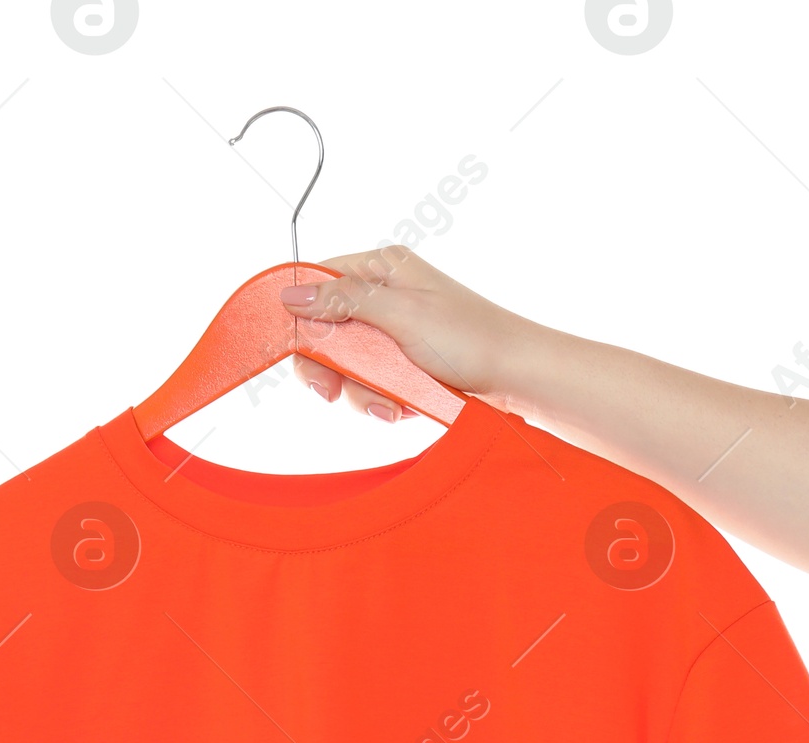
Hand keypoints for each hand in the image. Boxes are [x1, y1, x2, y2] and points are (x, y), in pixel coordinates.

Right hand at [277, 246, 539, 421]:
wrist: (517, 376)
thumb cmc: (470, 338)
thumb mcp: (401, 315)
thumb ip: (344, 302)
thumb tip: (291, 294)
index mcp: (383, 268)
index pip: (319, 281)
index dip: (300, 315)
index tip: (296, 349)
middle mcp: (385, 295)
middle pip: (326, 328)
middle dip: (330, 366)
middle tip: (330, 392)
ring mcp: (394, 331)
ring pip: (348, 362)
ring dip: (360, 390)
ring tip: (387, 405)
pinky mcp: (404, 364)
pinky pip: (372, 382)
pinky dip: (380, 399)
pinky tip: (399, 408)